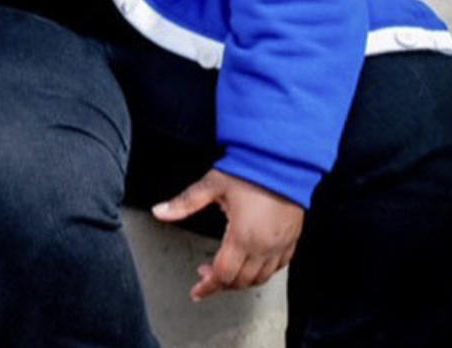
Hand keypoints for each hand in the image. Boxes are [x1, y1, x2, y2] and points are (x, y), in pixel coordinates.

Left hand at [153, 168, 303, 300]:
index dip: (207, 286)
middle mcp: (263, 246)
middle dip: (220, 283)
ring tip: (225, 271)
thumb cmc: (249, 170)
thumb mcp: (212, 185)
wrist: (282, 160)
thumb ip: (185, 202)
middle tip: (205, 275)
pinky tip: (252, 263)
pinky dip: (262, 272)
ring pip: (260, 279)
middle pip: (240, 281)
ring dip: (241, 281)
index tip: (197, 292)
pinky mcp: (291, 240)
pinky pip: (278, 268)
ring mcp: (280, 245)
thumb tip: (160, 211)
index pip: (222, 274)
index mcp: (242, 236)